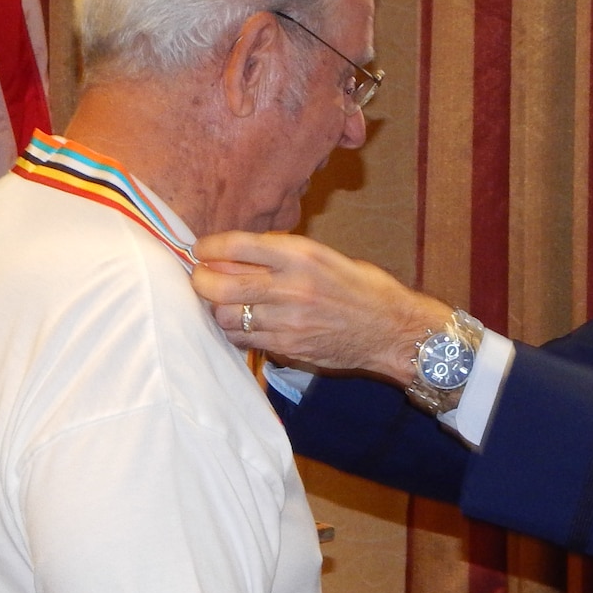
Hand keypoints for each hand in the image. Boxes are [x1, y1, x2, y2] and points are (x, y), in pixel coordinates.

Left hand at [190, 231, 453, 385]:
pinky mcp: (288, 348)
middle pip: (220, 284)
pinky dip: (236, 331)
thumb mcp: (323, 256)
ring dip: (217, 309)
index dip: (209, 247)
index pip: (236, 245)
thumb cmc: (359, 287)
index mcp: (301, 255)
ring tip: (224, 303)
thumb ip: (279, 253)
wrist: (391, 329)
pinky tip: (244, 324)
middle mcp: (292, 287)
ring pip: (226, 317)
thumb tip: (230, 254)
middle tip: (201, 279)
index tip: (201, 250)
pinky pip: (244, 341)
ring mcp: (288, 321)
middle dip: (201, 281)